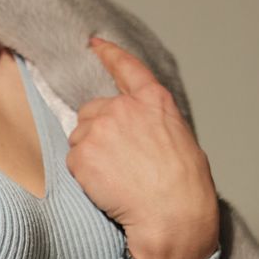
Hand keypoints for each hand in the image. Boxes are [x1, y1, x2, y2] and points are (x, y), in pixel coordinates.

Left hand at [74, 35, 219, 258]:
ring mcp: (100, 128)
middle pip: (92, 111)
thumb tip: (139, 131)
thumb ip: (153, 123)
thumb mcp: (181, 140)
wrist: (172, 215)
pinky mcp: (82, 153)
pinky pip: (74, 162)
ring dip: (90, 155)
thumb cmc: (185, 187)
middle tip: (118, 163)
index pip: (127, 67)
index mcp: (154, 101)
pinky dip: (85, 176)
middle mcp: (124, 108)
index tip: (94, 43)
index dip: (108, 53)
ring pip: (80, 138)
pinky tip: (107, 188)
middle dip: (98, 132)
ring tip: (117, 178)